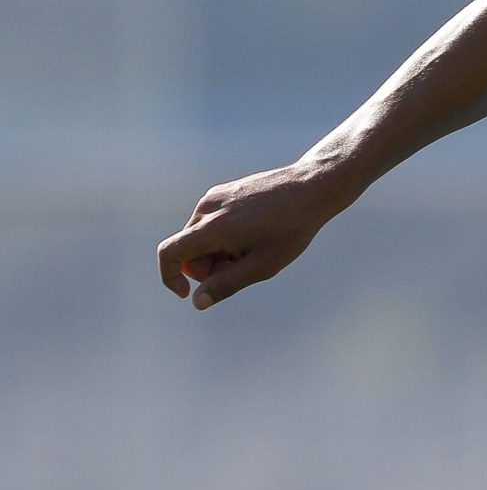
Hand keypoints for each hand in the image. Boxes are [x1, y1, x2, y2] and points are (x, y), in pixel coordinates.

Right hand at [156, 162, 350, 308]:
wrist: (314, 187)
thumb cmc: (291, 228)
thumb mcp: (262, 265)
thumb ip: (226, 284)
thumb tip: (197, 302)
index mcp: (212, 226)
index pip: (169, 253)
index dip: (170, 277)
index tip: (188, 292)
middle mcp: (208, 207)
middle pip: (187, 249)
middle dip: (205, 267)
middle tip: (241, 268)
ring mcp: (216, 195)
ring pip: (200, 235)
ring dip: (216, 251)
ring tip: (253, 248)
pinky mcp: (226, 190)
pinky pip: (212, 221)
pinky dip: (223, 235)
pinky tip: (254, 234)